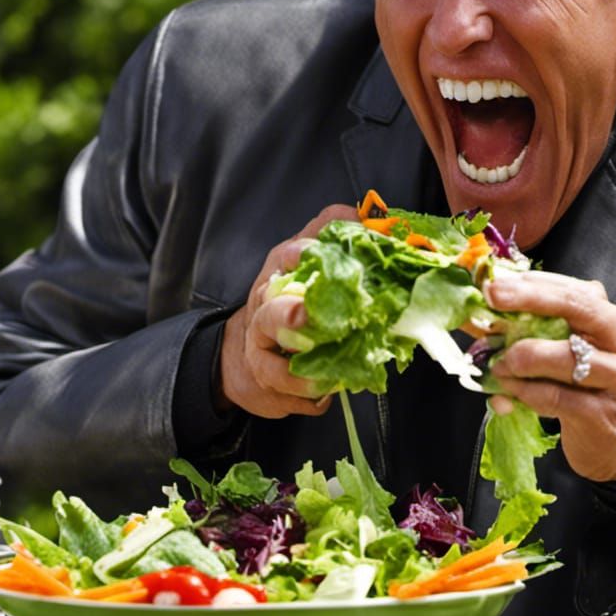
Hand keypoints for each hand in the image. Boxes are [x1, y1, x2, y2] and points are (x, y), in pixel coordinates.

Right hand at [218, 204, 356, 418]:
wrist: (244, 356)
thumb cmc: (288, 300)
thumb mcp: (306, 260)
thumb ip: (335, 232)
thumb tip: (371, 214)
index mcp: (279, 274)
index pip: (287, 257)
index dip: (303, 253)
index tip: (318, 253)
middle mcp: (265, 310)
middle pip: (269, 313)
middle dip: (287, 316)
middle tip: (305, 316)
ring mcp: (261, 350)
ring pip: (272, 366)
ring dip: (300, 377)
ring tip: (323, 383)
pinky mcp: (266, 385)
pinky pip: (289, 398)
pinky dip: (309, 401)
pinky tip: (323, 398)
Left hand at [483, 270, 615, 482]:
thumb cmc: (590, 388)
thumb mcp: (574, 352)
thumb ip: (541, 329)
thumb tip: (486, 309)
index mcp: (614, 320)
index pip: (575, 290)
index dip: (534, 283)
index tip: (496, 283)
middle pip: (578, 308)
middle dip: (531, 299)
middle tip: (493, 297)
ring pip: (568, 357)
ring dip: (523, 358)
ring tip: (498, 363)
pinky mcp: (604, 416)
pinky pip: (557, 397)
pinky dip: (527, 392)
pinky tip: (510, 391)